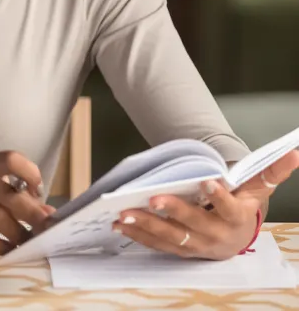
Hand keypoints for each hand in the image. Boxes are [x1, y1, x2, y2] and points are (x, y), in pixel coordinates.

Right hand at [0, 151, 55, 254]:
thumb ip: (21, 193)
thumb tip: (48, 213)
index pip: (10, 159)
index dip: (29, 173)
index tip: (39, 190)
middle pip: (5, 193)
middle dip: (30, 212)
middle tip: (46, 226)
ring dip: (18, 232)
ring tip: (31, 241)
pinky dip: (1, 245)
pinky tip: (12, 249)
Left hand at [112, 149, 298, 259]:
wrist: (237, 236)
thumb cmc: (244, 205)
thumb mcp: (257, 188)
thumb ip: (271, 170)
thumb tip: (295, 151)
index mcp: (236, 218)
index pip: (228, 207)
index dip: (219, 195)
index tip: (207, 181)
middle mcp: (216, 235)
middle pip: (193, 224)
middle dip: (173, 212)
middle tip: (153, 198)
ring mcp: (196, 245)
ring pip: (170, 237)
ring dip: (146, 225)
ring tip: (125, 213)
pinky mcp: (179, 249)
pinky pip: (157, 244)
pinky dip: (138, 235)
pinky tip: (120, 223)